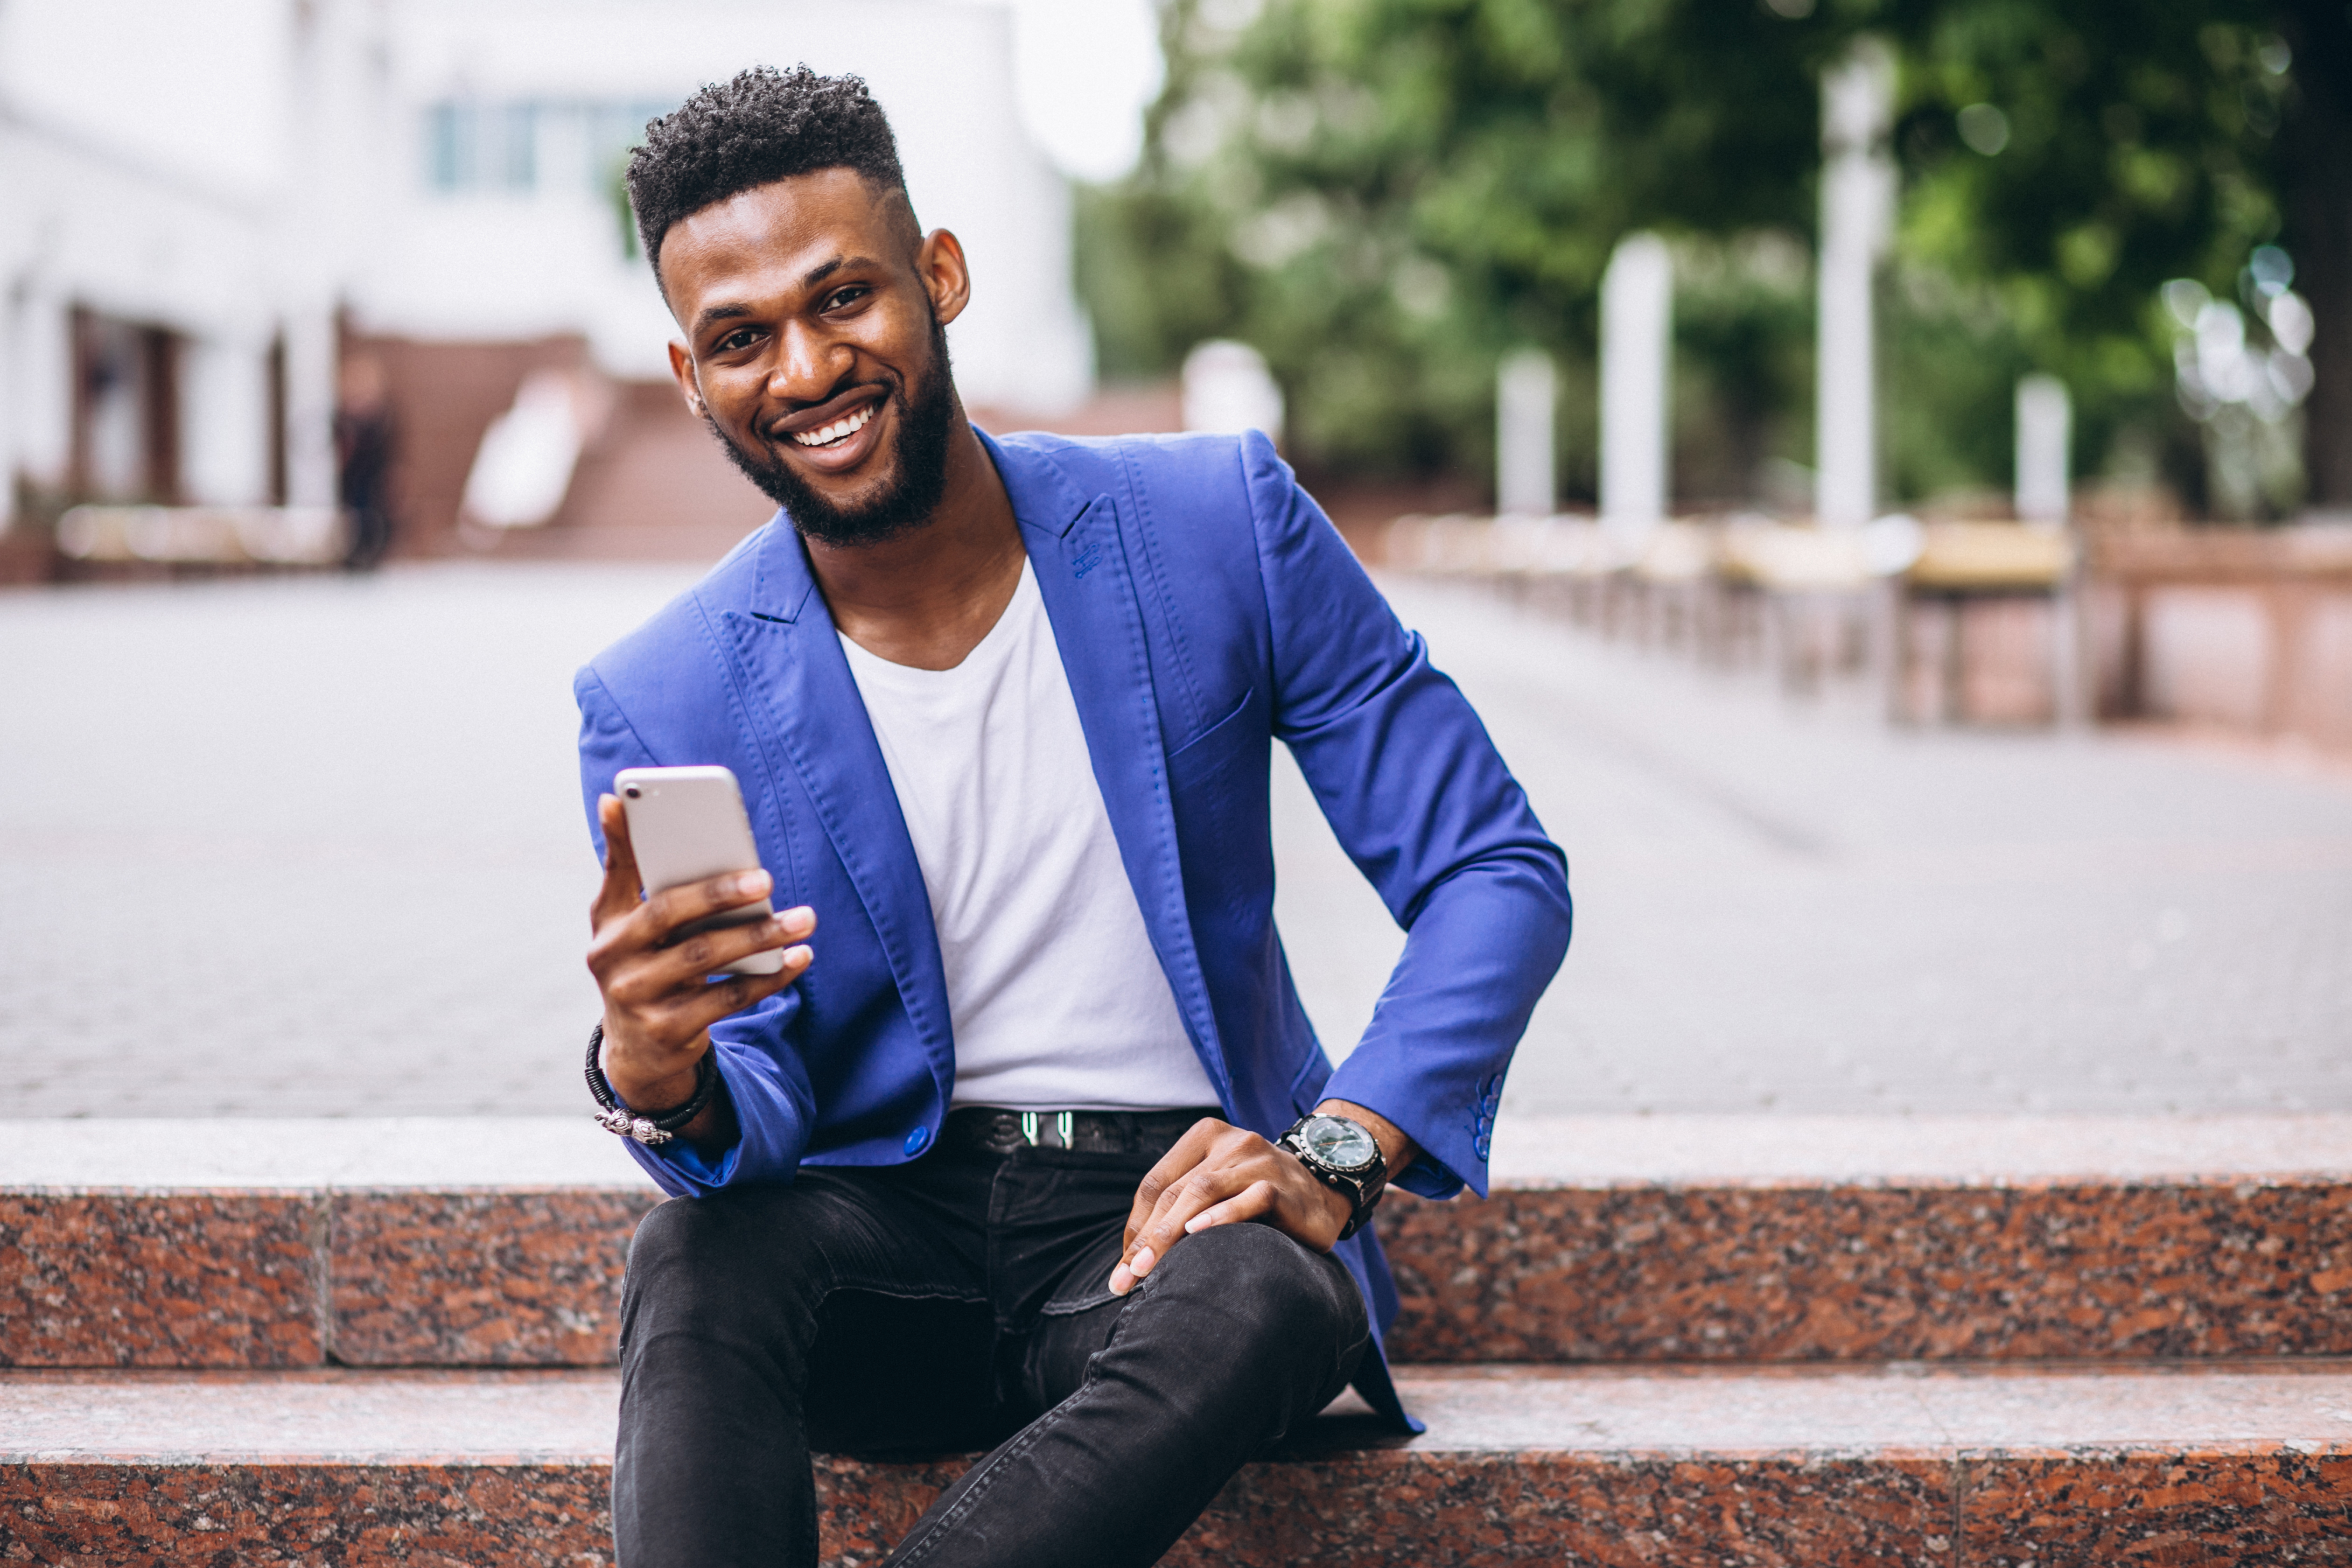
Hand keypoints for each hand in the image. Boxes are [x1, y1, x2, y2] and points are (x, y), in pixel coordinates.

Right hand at [586, 793, 813, 1140]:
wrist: (639, 1050)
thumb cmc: (646, 965)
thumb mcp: (629, 924)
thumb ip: (631, 870)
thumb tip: (614, 801)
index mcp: (608, 922)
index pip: (617, 871)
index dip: (621, 838)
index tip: (627, 799)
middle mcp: (614, 957)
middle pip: (670, 914)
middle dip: (720, 893)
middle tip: (766, 878)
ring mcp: (638, 996)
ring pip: (706, 957)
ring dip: (760, 936)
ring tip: (802, 919)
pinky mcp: (669, 1030)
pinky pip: (729, 998)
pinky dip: (769, 977)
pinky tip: (799, 958)